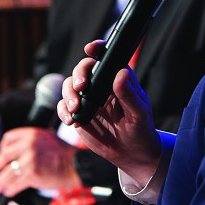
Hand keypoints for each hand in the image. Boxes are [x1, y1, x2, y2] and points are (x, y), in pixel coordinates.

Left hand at [0, 127, 82, 197]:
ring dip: (0, 182)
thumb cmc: (63, 153)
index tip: (2, 156)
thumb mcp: (48, 138)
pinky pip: (16, 183)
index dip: (2, 148)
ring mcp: (30, 160)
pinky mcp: (32, 174)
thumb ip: (33, 140)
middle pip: (4, 156)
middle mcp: (28, 145)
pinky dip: (11, 189)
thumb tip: (19, 148)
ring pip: (8, 173)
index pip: (8, 139)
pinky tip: (9, 192)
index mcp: (31, 134)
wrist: (76, 164)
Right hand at [58, 40, 161, 183]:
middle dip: (78, 74)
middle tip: (81, 87)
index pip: (106, 59)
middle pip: (83, 69)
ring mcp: (88, 99)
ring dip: (69, 93)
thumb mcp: (139, 113)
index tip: (90, 49)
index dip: (97, 49)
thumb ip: (129, 94)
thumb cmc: (141, 130)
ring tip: (76, 108)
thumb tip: (121, 73)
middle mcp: (102, 85)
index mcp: (118, 79)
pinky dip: (63, 111)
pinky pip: (64, 107)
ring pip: (70, 85)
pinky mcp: (79, 114)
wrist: (131, 154)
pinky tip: (70, 120)